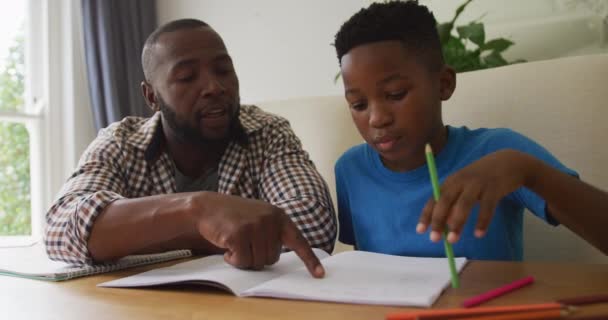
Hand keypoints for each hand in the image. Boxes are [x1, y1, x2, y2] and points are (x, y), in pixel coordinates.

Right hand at [189, 192, 324, 277]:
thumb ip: (273, 233)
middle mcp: (270, 219)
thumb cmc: (236, 217)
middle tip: (245, 242)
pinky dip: (233, 259)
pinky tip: (227, 244)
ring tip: (236, 241)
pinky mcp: (239, 234)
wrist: (208, 207)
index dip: (309, 260)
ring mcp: (255, 226)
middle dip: (258, 256)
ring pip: (258, 262)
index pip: (299, 241)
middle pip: (272, 258)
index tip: (320, 274)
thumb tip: (279, 257)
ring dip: (244, 258)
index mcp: (280, 216)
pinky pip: (242, 261)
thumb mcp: (261, 218)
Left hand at [416, 150, 537, 243]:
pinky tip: (478, 234)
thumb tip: (446, 226)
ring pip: (463, 204)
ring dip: (457, 223)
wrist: (509, 162)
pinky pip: (487, 207)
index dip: (427, 214)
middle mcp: (461, 180)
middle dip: (438, 220)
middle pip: (445, 200)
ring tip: (452, 240)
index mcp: (452, 181)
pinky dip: (482, 221)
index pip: (434, 198)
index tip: (420, 230)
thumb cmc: (482, 178)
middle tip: (434, 239)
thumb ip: (455, 204)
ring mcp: (478, 183)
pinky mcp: (494, 188)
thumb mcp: (466, 187)